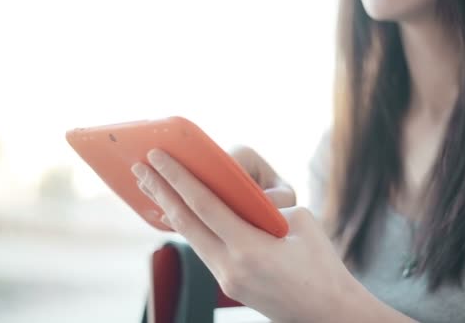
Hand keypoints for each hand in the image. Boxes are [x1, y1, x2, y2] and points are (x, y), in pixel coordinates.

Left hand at [132, 149, 411, 322]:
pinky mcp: (228, 284)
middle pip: (184, 223)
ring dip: (170, 210)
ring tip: (152, 188)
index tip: (157, 157)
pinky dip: (188, 228)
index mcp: (249, 248)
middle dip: (160, 192)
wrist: (326, 312)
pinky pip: (202, 249)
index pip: (203, 205)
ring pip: (190, 238)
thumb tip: (241, 196)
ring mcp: (226, 279)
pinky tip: (179, 214)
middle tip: (139, 168)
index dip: (177, 178)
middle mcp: (229, 266)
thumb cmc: (321, 264)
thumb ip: (265, 206)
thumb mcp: (300, 222)